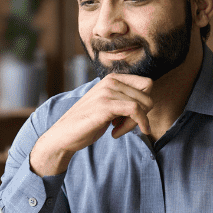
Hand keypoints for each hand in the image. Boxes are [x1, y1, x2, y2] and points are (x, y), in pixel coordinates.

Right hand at [29, 74, 152, 175]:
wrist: (64, 134)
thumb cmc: (87, 122)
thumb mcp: (108, 105)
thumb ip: (124, 99)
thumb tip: (149, 102)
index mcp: (112, 78)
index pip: (147, 84)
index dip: (144, 103)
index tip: (130, 117)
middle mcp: (110, 81)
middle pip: (147, 95)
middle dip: (142, 114)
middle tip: (124, 126)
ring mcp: (107, 92)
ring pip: (143, 105)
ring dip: (134, 123)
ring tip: (116, 130)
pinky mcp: (106, 105)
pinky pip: (136, 111)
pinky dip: (135, 125)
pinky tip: (116, 134)